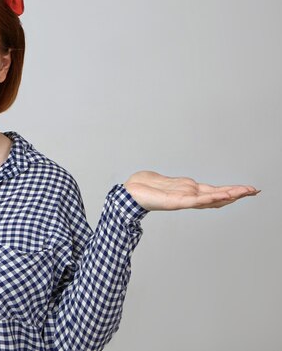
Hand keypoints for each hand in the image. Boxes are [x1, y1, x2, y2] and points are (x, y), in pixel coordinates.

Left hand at [124, 171, 258, 210]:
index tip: (248, 189)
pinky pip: (196, 200)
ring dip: (228, 195)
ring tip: (245, 192)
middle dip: (236, 193)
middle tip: (255, 191)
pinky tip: (222, 197)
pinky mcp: (176, 201)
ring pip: (210, 197)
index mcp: (189, 191)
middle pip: (217, 195)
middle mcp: (189, 195)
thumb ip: (180, 185)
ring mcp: (184, 199)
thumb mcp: (169, 182)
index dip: (231, 191)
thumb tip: (188, 185)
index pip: (215, 191)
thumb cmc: (146, 187)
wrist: (129, 193)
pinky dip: (210, 199)